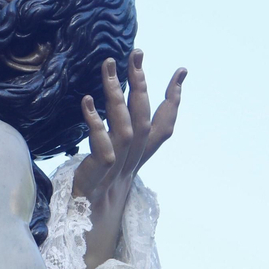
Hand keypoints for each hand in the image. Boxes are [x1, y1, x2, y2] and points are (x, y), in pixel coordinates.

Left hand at [71, 50, 185, 268]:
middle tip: (136, 54)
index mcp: (142, 150)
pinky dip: (95, 121)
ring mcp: (120, 161)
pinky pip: (101, 142)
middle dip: (141, 82)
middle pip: (143, 114)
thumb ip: (128, 128)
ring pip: (124, 123)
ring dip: (116, 92)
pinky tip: (87, 101)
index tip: (181, 71)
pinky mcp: (102, 169)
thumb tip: (127, 106)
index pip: (164, 122)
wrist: (91, 214)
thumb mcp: (120, 153)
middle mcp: (135, 154)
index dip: (173, 97)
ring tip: (108, 65)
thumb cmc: (103, 178)